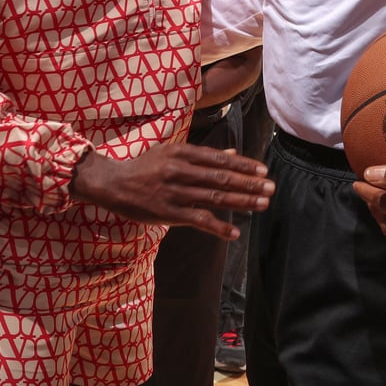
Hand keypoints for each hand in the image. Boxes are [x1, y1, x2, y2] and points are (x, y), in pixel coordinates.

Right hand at [71, 142, 273, 239]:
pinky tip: (234, 232)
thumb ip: (202, 155)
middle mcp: (181, 171)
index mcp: (183, 153)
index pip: (220, 159)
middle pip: (222, 178)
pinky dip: (217, 227)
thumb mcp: (172, 153)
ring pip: (214, 198)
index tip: (263, 170)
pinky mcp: (169, 213)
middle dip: (249, 184)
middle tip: (271, 188)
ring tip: (261, 204)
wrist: (115, 183)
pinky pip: (198, 220)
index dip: (243, 165)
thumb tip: (233, 154)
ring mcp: (176, 193)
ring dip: (241, 202)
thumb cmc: (146, 166)